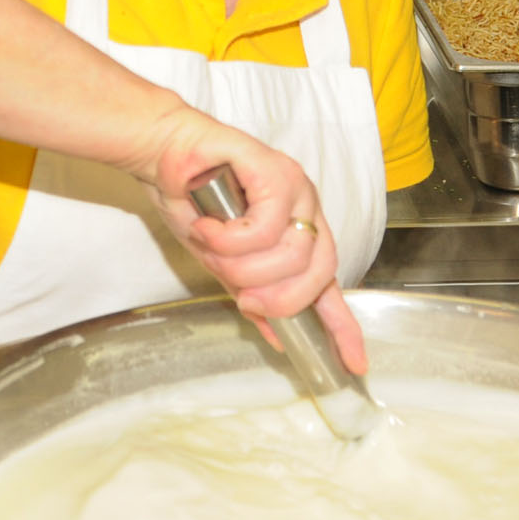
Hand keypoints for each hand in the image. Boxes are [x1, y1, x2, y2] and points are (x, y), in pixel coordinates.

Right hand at [135, 104, 367, 373]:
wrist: (163, 155)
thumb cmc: (191, 202)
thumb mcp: (223, 263)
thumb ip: (251, 294)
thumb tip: (276, 335)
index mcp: (298, 236)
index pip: (330, 286)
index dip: (344, 327)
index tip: (355, 364)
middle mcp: (306, 212)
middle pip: (318, 274)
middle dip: (277, 298)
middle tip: (242, 297)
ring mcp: (297, 189)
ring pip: (290, 254)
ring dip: (241, 264)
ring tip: (211, 246)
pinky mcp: (277, 171)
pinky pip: (266, 226)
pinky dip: (229, 238)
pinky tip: (208, 225)